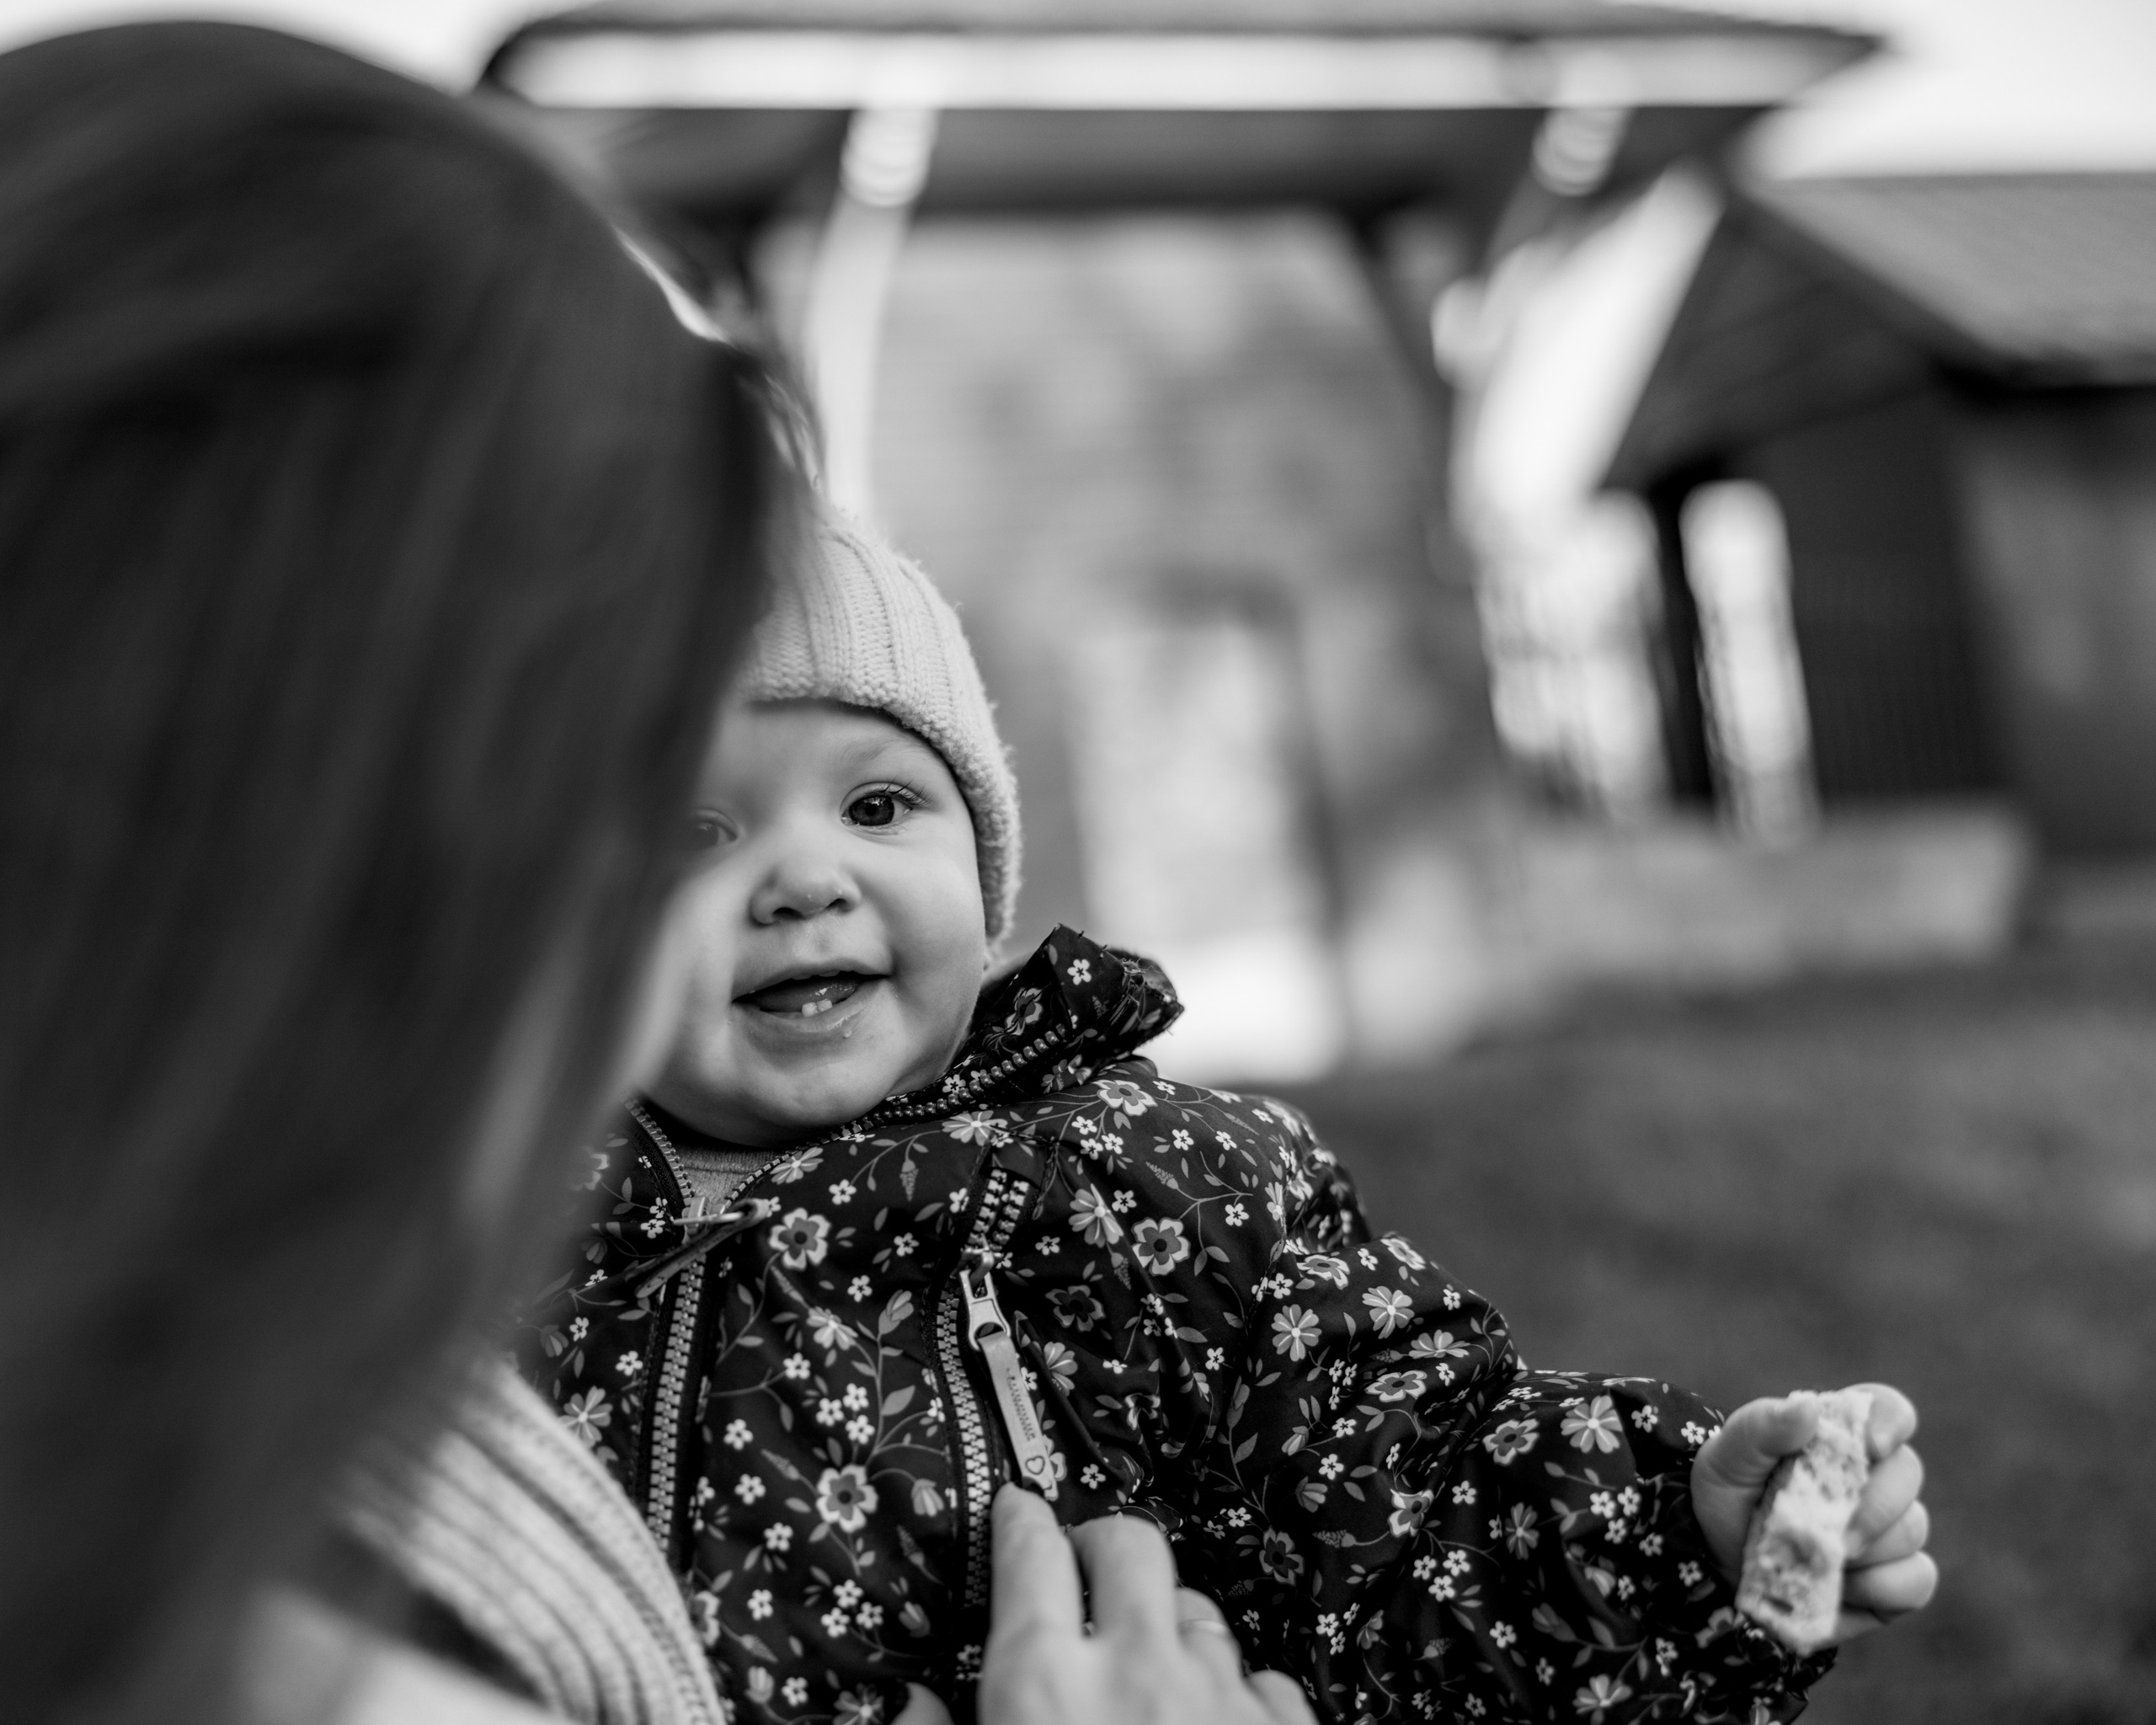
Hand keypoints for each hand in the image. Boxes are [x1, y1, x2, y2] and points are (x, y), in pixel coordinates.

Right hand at [898, 1486, 1316, 1724]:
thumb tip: (909, 1702)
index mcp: (1045, 1687)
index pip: (1028, 1554)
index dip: (1021, 1520)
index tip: (1018, 1508)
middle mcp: (1137, 1670)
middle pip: (1126, 1545)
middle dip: (1102, 1547)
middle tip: (1083, 1574)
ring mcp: (1222, 1697)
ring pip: (1201, 1608)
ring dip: (1171, 1625)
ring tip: (1149, 1664)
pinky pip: (1262, 1678)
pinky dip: (1235, 1691)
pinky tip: (1214, 1719)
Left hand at [1692, 1382, 1937, 1644]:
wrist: (1720, 1567)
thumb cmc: (1728, 1499)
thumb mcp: (1728, 1458)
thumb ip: (1761, 1427)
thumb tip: (1808, 1409)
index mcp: (1839, 1436)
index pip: (1888, 1409)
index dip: (1890, 1421)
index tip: (1871, 1446)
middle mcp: (1874, 1478)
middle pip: (1908, 1472)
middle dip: (1871, 1504)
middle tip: (1831, 1531)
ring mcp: (1890, 1530)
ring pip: (1911, 1530)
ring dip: (1864, 1550)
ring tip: (1815, 1558)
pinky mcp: (1896, 1580)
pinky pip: (1916, 1580)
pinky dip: (1879, 1587)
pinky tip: (1839, 1588)